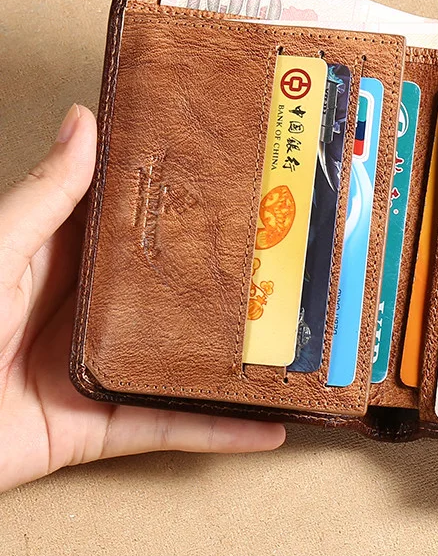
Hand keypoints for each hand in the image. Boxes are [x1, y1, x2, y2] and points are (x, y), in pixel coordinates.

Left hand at [0, 105, 284, 492]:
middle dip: (224, 279)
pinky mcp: (102, 426)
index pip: (134, 227)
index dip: (181, 205)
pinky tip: (267, 425)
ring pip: (182, 357)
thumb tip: (84, 125)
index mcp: (62, 264)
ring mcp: (101, 370)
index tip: (230, 181)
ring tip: (290, 336)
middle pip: (170, 293)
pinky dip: (220, 431)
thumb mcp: (0, 250)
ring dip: (234, 353)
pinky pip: (171, 427)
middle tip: (283, 254)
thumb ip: (46, 197)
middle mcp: (90, 314)